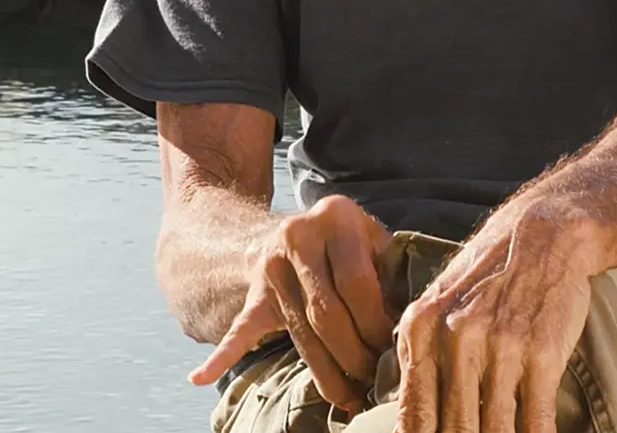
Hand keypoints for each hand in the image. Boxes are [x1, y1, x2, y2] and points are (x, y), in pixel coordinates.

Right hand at [189, 194, 395, 410]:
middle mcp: (299, 234)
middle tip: (374, 382)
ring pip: (300, 331)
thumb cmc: (345, 242)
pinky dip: (222, 354)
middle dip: (355, 355)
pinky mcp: (253, 292)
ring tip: (349, 399)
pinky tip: (201, 377)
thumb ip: (390, 269)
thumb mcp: (370, 237)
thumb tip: (416, 322)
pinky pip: (239, 327)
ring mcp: (271, 264)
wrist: (284, 227)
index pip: (358, 282)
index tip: (394, 352)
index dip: (378, 324)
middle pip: (328, 312)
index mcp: (337, 216)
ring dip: (326, 372)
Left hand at [396, 198, 597, 432]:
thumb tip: (407, 421)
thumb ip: (420, 356)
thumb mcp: (439, 304)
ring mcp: (500, 347)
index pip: (412, 416)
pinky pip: (536, 423)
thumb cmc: (488, 275)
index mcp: (420, 328)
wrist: (541, 233)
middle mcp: (455, 338)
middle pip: (454, 431)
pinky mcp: (542, 354)